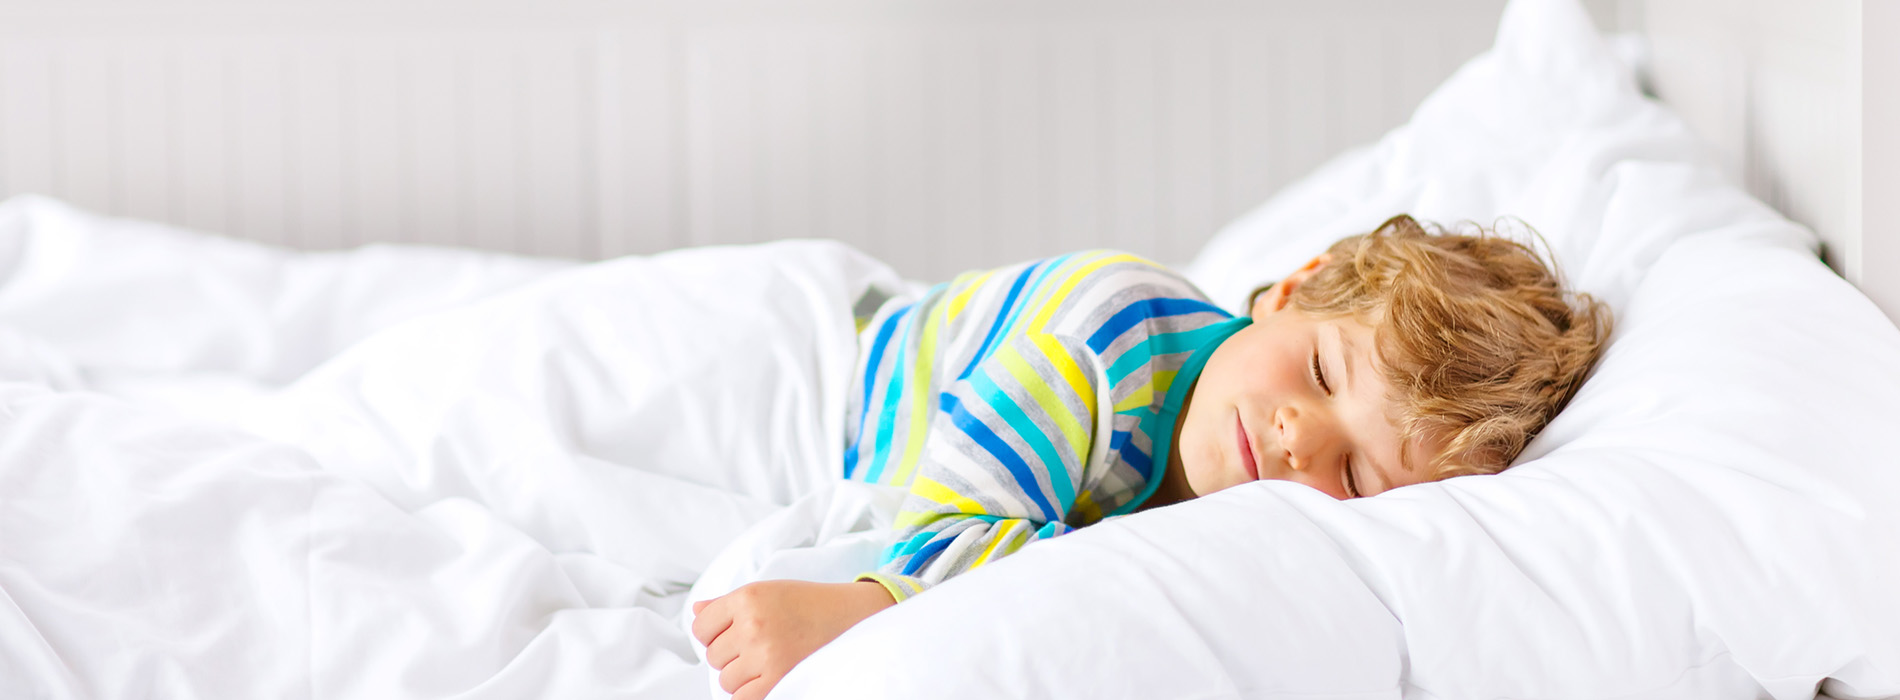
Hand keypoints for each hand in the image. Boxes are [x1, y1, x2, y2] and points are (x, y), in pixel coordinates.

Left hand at [691, 580, 896, 699]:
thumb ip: (726, 603)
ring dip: (741, 675)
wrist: (849, 617)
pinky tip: (764, 679)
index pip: (701, 627)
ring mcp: (765, 653)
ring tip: (766, 660)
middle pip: (713, 655)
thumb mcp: (766, 592)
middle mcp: (753, 624)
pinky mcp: (777, 678)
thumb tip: (696, 611)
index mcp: (747, 598)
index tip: (731, 635)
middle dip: (731, 654)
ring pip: (725, 679)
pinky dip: (749, 692)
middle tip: (758, 646)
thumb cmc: (807, 603)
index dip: (713, 634)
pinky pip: (741, 697)